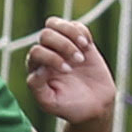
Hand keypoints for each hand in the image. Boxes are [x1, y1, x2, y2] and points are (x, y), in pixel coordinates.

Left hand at [23, 16, 115, 130]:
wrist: (95, 106)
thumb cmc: (69, 107)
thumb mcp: (50, 103)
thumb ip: (37, 87)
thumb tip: (39, 68)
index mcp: (36, 67)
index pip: (36, 51)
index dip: (51, 57)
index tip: (68, 71)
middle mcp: (46, 53)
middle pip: (45, 34)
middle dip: (63, 45)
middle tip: (78, 61)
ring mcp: (62, 46)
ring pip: (55, 24)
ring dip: (70, 33)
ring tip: (83, 47)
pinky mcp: (80, 42)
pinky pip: (76, 25)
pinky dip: (81, 32)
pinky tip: (87, 46)